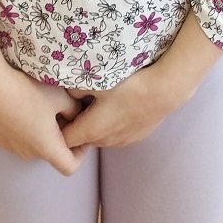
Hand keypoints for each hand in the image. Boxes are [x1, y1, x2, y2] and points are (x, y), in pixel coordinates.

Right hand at [0, 62, 86, 175]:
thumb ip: (74, 109)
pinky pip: (16, 136)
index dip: (80, 153)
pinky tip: (19, 103)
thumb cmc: (28, 92)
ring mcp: (10, 147)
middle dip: (59, 135)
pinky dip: (23, 126)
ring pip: (33, 144)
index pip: (70, 167)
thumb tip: (77, 114)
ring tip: (38, 103)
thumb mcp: (59, 96)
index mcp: (47, 147)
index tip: (81, 133)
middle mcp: (28, 153)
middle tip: (61, 109)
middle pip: (50, 152)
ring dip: (40, 130)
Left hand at [60, 63, 184, 148]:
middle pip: (82, 138)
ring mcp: (121, 141)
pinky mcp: (135, 137)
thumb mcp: (97, 80)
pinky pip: (116, 132)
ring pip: (100, 135)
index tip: (59, 112)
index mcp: (91, 130)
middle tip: (79, 101)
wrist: (164, 91)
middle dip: (77, 124)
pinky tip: (120, 104)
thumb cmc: (129, 85)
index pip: (64, 142)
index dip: (58, 129)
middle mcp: (104, 141)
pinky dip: (113, 122)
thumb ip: (75, 86)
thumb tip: (63, 89)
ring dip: (96, 123)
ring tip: (101, 100)